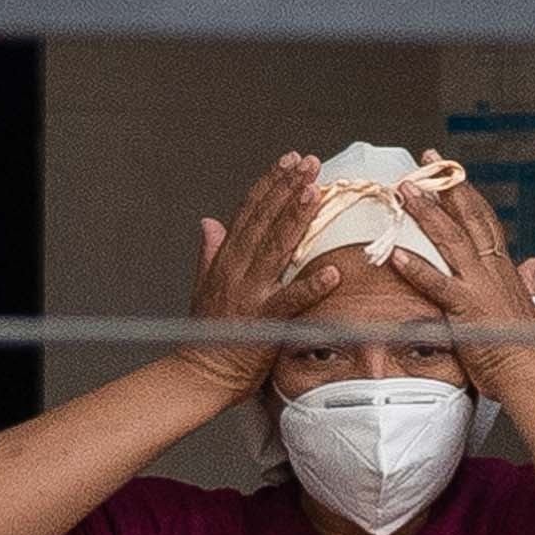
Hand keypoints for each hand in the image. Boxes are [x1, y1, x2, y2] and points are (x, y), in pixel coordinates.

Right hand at [173, 151, 329, 393]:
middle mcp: (237, 271)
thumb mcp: (204, 285)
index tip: (289, 161)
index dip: (270, 184)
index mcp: (226, 261)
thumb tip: (209, 221)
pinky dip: (312, 286)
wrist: (200, 373)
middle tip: (310, 163)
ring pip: (276, 249)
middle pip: (264, 221)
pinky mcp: (263, 322)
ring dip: (296, 219)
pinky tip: (334, 272)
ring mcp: (250, 295)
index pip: (249, 212)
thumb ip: (210, 251)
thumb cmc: (208, 334)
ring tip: (315, 192)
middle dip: (287, 188)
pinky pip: (292, 302)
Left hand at [378, 173, 534, 377]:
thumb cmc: (529, 348)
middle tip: (428, 159)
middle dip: (447, 186)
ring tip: (404, 190)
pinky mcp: (466, 311)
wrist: (533, 375)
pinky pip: (437, 285)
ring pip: (450, 241)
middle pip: (469, 218)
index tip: (453, 171)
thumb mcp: (531, 306)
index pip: (485, 221)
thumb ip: (529, 282)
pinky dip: (416, 268)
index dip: (468, 194)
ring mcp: (479, 289)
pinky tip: (395, 253)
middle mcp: (493, 271)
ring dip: (426, 213)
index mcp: (505, 269)